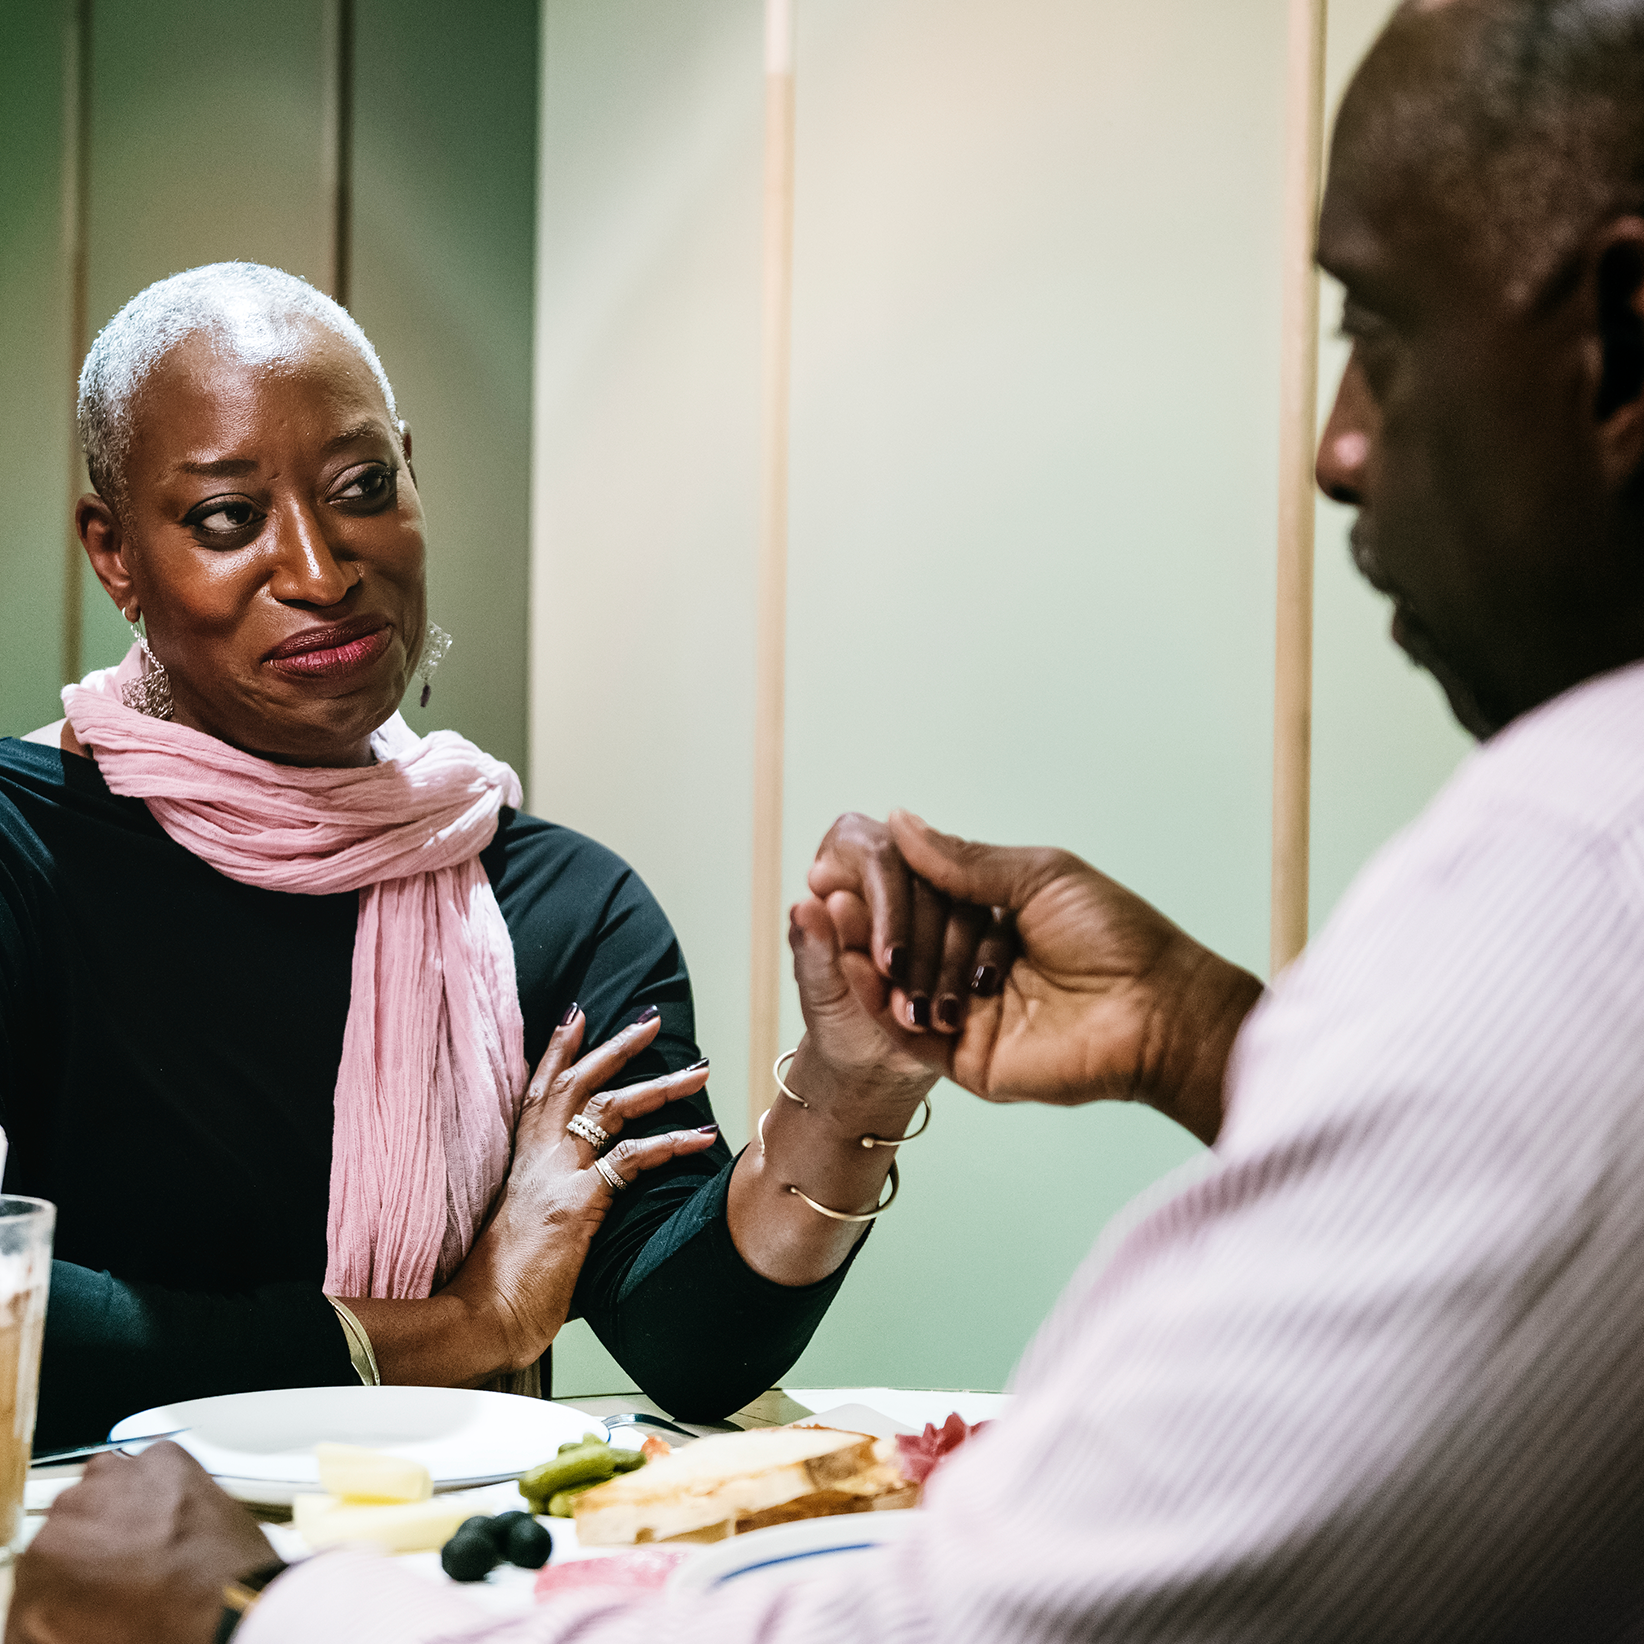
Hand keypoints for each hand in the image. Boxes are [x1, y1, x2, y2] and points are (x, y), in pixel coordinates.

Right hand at [6, 1442, 275, 1643]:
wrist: (234, 1605)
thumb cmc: (164, 1628)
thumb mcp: (85, 1635)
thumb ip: (51, 1616)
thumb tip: (50, 1612)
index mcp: (48, 1556)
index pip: (34, 1571)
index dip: (55, 1591)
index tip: (72, 1601)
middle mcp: (77, 1505)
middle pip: (63, 1524)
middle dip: (84, 1548)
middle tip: (115, 1575)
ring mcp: (124, 1474)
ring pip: (99, 1487)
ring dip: (114, 1512)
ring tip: (145, 1544)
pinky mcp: (167, 1456)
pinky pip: (145, 1467)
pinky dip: (152, 1488)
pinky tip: (168, 1518)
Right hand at [446, 1007, 719, 1369]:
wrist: (480, 1319)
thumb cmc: (504, 1283)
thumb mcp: (525, 1226)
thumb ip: (549, 1200)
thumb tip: (580, 1199)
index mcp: (522, 1160)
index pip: (539, 1090)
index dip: (558, 1050)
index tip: (577, 1013)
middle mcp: (537, 1157)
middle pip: (579, 1083)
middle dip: (617, 1047)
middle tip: (651, 1020)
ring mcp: (556, 1175)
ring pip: (611, 1108)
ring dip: (659, 1085)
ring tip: (698, 1071)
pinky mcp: (577, 1202)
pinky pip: (632, 1159)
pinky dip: (671, 1144)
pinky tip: (701, 1138)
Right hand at [809, 811, 1263, 1144]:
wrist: (1158, 1011)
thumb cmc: (1116, 937)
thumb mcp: (1038, 877)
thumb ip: (965, 859)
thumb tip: (898, 821)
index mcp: (993, 919)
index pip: (923, 899)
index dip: (887, 886)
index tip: (842, 866)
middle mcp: (972, 965)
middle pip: (905, 941)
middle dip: (876, 922)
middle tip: (833, 899)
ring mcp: (965, 1014)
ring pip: (900, 985)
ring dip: (871, 959)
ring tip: (836, 929)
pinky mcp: (964, 1059)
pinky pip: (908, 1035)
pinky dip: (877, 1003)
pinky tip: (858, 972)